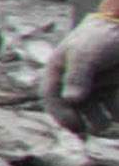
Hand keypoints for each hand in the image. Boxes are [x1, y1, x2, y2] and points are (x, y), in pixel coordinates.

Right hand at [45, 13, 118, 134]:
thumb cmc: (102, 37)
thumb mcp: (85, 54)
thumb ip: (77, 77)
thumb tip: (71, 101)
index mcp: (59, 71)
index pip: (52, 99)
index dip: (61, 116)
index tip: (74, 127)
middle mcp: (75, 83)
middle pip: (75, 112)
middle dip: (87, 120)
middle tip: (97, 126)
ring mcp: (97, 87)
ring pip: (97, 115)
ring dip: (105, 118)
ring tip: (114, 111)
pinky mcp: (115, 90)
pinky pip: (115, 110)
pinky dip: (117, 109)